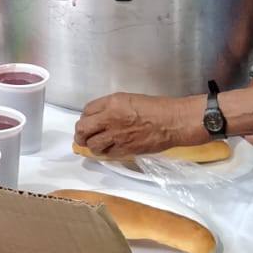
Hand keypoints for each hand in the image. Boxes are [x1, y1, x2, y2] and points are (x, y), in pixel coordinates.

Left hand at [74, 93, 204, 157]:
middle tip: (83, 136)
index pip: (86, 110)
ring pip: (92, 144)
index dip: (86, 116)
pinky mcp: (124, 149)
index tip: (89, 120)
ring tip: (96, 143)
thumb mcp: (128, 98)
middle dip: (80, 133)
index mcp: (111, 103)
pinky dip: (105, 152)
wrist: (172, 122)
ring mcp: (116, 136)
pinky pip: (107, 154)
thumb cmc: (155, 108)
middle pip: (82, 129)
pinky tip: (109, 149)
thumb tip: (99, 116)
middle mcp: (110, 119)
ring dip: (92, 144)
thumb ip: (110, 106)